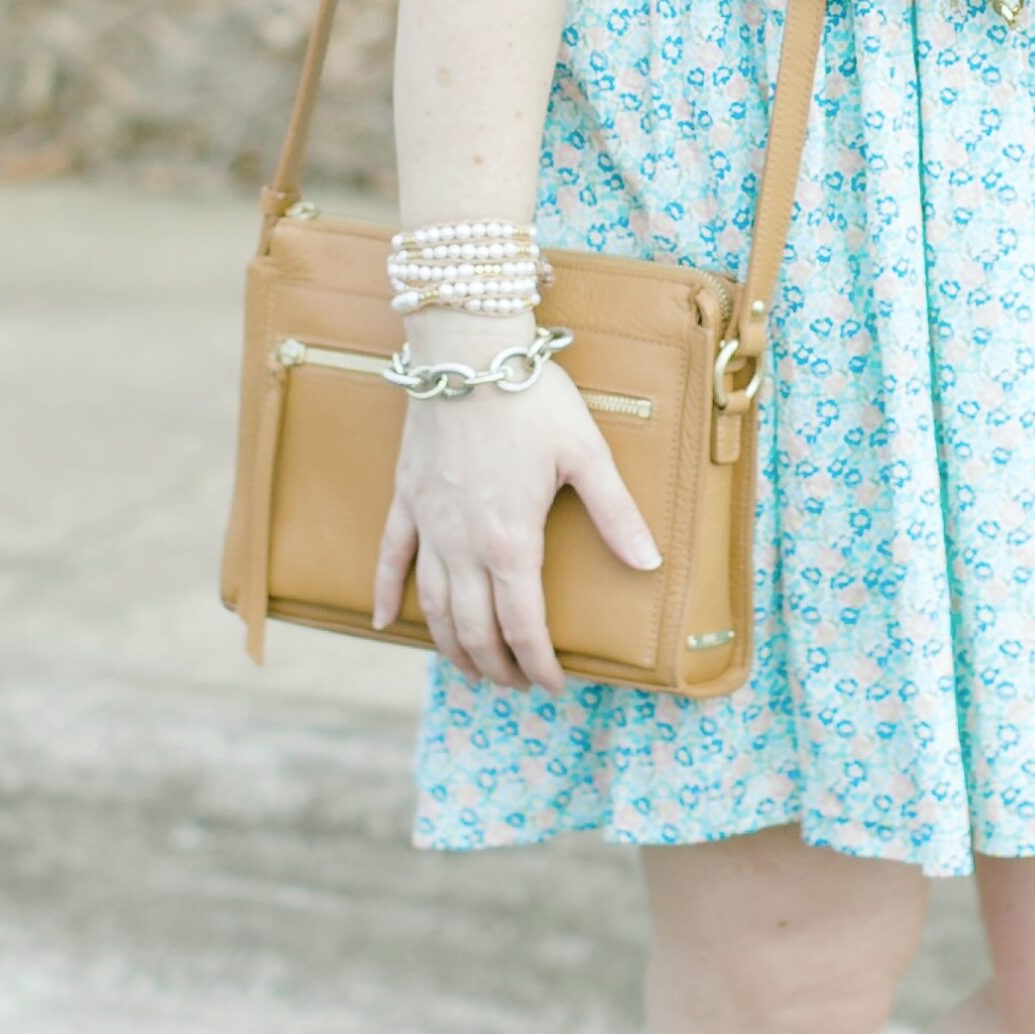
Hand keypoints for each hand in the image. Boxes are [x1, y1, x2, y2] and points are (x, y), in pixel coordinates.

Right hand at [374, 330, 656, 692]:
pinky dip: (385, 595)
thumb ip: (615, 514)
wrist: (467, 349)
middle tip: (517, 684)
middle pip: (475, 629)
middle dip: (497, 667)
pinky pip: (389, 557)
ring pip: (433, 605)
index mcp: (511, 541)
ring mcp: (428, 523)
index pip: (523, 627)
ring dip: (450, 646)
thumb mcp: (587, 454)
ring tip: (471, 668)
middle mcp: (463, 544)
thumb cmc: (532, 397)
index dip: (539, 665)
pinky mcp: (406, 498)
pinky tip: (385, 624)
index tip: (554, 685)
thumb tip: (649, 563)